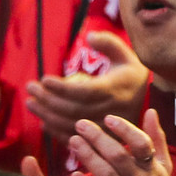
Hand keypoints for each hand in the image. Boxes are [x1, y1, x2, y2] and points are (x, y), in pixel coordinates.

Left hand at [24, 31, 148, 150]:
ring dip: (47, 115)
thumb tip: (90, 37)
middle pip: (74, 110)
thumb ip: (108, 42)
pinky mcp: (101, 139)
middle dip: (48, 100)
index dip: (61, 88)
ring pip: (71, 126)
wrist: (145, 100)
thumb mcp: (125, 54)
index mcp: (117, 90)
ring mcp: (107, 128)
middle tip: (30, 88)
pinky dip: (57, 132)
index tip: (43, 78)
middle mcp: (113, 111)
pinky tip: (43, 122)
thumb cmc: (129, 73)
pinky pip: (76, 139)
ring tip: (30, 103)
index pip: (85, 92)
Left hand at [69, 111, 172, 175]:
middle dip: (98, 138)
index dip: (125, 129)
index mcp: (153, 169)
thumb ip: (156, 139)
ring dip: (88, 156)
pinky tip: (74, 174)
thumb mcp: (160, 168)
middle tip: (80, 125)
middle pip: (119, 156)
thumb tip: (151, 112)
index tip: (107, 118)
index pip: (142, 144)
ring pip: (106, 174)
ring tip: (74, 142)